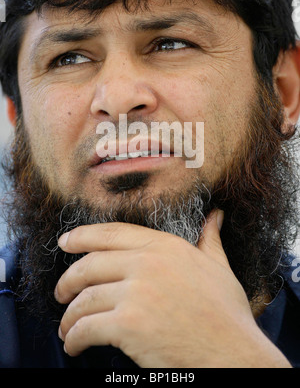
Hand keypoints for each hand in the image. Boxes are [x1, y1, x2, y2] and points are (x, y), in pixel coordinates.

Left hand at [55, 210, 290, 366]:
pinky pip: (87, 327)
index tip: (65, 242)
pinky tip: (74, 344)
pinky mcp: (129, 325)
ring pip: (84, 298)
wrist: (233, 352)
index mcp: (164, 246)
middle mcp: (146, 263)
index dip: (82, 236)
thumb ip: (209, 239)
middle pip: (89, 265)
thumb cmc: (227, 312)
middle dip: (68, 280)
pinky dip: (74, 337)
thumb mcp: (219, 267)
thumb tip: (216, 217)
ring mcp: (136, 293)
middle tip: (61, 292)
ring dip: (69, 315)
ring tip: (67, 326)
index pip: (111, 233)